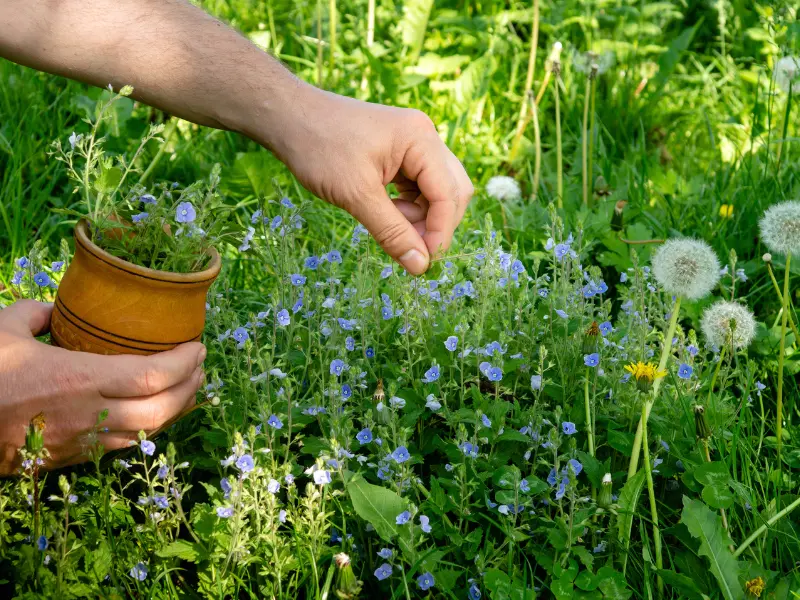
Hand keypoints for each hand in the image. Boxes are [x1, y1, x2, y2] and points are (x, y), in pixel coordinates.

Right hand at [0, 300, 205, 474]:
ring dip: (177, 410)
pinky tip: (154, 412)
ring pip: (148, 433)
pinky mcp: (73, 458)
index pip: (152, 376)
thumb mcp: (3, 329)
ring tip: (189, 388)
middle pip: (162, 409)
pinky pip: (125, 445)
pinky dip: (150, 427)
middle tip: (202, 367)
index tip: (199, 346)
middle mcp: (90, 414)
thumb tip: (56, 310)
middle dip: (192, 388)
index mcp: (78, 378)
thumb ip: (37, 313)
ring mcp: (83, 441)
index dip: (185, 363)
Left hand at [265, 86, 473, 274]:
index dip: (441, 231)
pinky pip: (418, 188)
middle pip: (452, 191)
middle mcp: (424, 138)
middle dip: (435, 224)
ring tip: (388, 225)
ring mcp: (413, 145)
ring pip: (436, 193)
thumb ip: (392, 232)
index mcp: (420, 139)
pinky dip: (407, 208)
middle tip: (409, 248)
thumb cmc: (319, 149)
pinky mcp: (399, 154)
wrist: (288, 116)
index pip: (449, 193)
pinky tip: (385, 215)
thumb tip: (421, 266)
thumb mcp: (356, 195)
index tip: (423, 262)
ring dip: (420, 218)